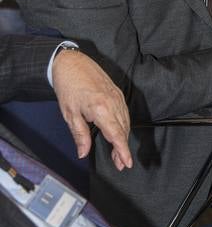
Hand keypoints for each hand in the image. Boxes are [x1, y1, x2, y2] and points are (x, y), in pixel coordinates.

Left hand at [52, 50, 131, 170]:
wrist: (72, 62)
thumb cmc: (68, 86)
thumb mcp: (70, 114)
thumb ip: (80, 135)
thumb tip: (83, 153)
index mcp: (101, 109)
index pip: (116, 134)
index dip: (123, 151)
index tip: (128, 163)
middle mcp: (113, 102)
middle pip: (123, 130)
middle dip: (122, 148)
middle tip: (119, 164)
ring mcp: (117, 96)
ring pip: (126, 121)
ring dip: (123, 137)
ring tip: (118, 152)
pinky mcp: (117, 92)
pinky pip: (124, 112)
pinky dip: (123, 125)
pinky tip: (118, 132)